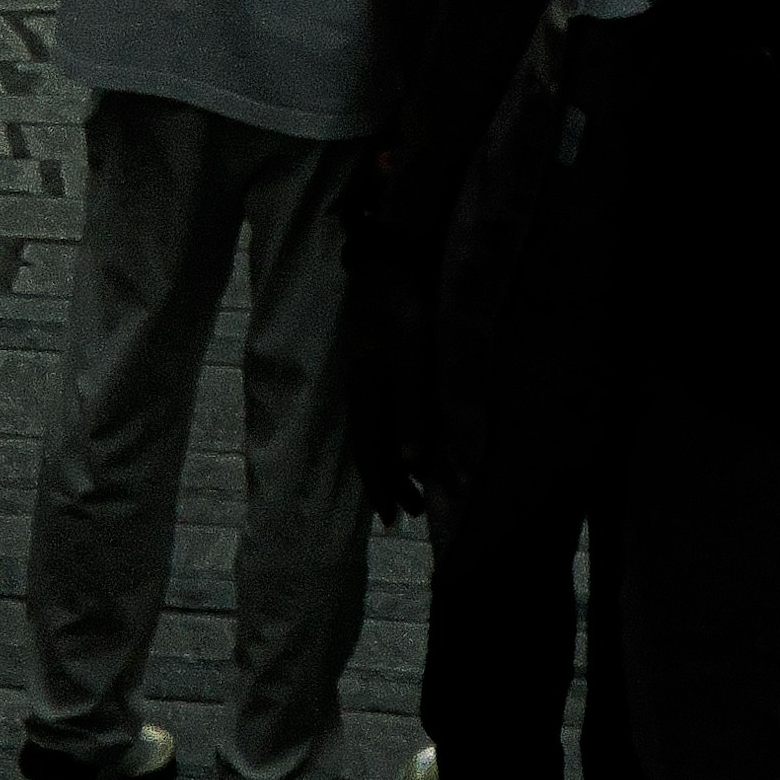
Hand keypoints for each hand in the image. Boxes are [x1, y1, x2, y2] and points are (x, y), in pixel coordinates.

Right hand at [346, 237, 430, 526]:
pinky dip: (395, 434)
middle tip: (412, 511)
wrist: (394, 260)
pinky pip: (381, 411)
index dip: (381, 487)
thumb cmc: (406, 310)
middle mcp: (361, 389)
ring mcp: (366, 373)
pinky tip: (409, 437)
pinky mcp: (377, 359)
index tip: (393, 520)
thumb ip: (411, 411)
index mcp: (366, 393)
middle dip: (389, 481)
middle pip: (371, 446)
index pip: (370, 452)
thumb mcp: (412, 362)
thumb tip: (410, 463)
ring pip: (376, 429)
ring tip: (417, 483)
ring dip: (394, 459)